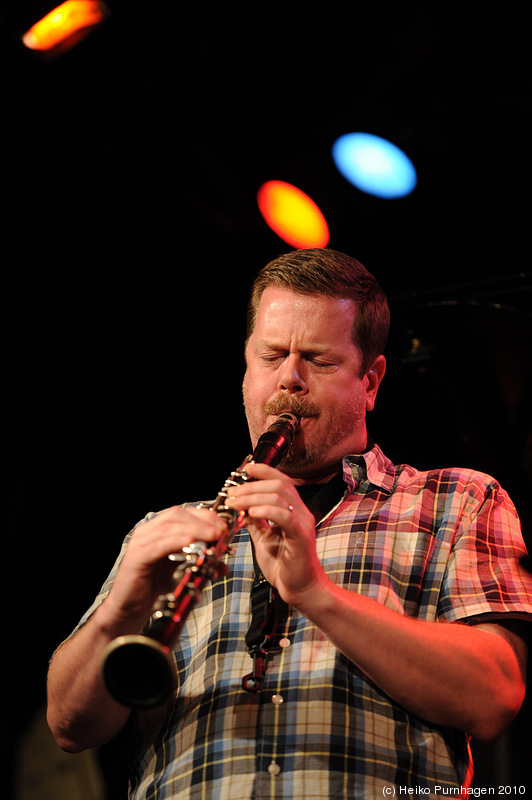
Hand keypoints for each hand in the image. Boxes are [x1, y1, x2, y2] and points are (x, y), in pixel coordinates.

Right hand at [101, 506, 227, 632]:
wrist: (130, 610)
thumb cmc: (155, 589)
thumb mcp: (183, 573)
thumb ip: (201, 564)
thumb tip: (223, 565)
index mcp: (157, 530)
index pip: (183, 513)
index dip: (205, 515)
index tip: (224, 525)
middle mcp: (147, 532)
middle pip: (177, 515)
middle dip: (203, 520)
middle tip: (221, 530)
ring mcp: (140, 543)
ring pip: (170, 527)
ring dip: (196, 529)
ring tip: (214, 536)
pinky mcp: (136, 558)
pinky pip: (158, 545)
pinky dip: (176, 541)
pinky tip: (191, 542)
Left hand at [226, 462, 328, 608]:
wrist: (300, 590)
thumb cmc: (284, 566)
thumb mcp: (263, 539)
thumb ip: (255, 522)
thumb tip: (241, 507)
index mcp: (293, 511)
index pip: (281, 481)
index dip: (264, 471)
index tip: (245, 470)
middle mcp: (300, 513)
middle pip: (278, 485)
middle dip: (251, 486)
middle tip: (231, 494)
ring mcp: (302, 523)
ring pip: (279, 497)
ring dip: (252, 497)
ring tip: (235, 504)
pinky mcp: (301, 537)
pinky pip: (284, 516)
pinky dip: (266, 511)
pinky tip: (251, 514)